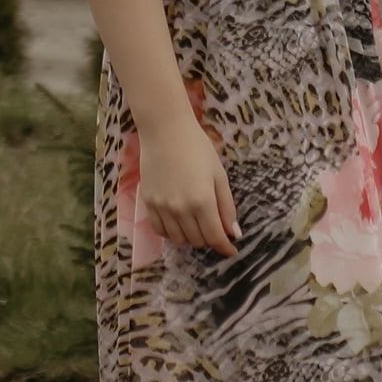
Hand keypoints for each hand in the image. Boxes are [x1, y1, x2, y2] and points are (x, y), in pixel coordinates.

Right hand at [137, 115, 240, 254]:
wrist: (165, 130)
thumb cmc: (197, 148)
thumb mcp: (219, 175)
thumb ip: (226, 206)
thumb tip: (234, 233)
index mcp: (202, 201)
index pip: (214, 237)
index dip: (225, 247)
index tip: (231, 250)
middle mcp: (180, 209)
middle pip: (197, 240)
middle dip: (210, 239)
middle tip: (215, 229)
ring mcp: (162, 207)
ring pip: (178, 239)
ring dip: (191, 237)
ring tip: (198, 225)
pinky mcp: (148, 203)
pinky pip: (160, 230)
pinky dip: (172, 233)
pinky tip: (179, 223)